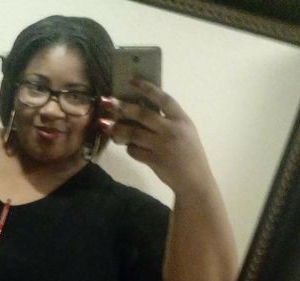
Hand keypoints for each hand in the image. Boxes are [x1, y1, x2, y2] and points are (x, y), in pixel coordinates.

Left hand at [99, 79, 216, 195]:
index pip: (163, 98)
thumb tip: (141, 111)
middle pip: (143, 114)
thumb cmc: (189, 154)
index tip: (131, 80)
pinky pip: (134, 151)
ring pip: (134, 133)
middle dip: (122, 107)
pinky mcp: (154, 160)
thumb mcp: (185, 132)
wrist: (194, 181)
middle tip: (106, 102)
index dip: (147, 88)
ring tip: (104, 124)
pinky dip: (128, 148)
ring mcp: (162, 146)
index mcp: (182, 119)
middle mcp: (172, 130)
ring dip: (117, 129)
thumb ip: (168, 121)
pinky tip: (128, 147)